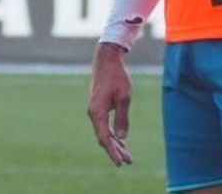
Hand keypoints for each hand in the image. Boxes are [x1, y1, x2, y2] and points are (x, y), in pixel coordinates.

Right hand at [87, 43, 133, 165]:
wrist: (107, 60)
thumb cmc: (117, 77)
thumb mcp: (124, 98)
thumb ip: (122, 119)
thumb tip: (122, 138)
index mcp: (97, 112)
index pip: (104, 138)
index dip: (112, 152)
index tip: (120, 163)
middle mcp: (93, 113)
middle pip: (103, 138)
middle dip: (115, 150)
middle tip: (128, 161)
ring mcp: (95, 110)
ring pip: (104, 132)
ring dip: (114, 143)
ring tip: (126, 155)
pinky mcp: (98, 107)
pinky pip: (104, 125)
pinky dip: (112, 134)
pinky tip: (120, 140)